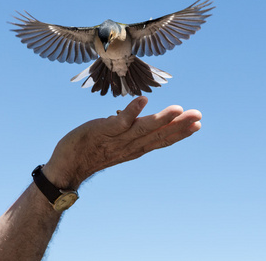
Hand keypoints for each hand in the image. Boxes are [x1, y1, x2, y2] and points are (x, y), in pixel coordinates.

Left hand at [43, 96, 201, 188]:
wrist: (67, 166)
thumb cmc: (91, 151)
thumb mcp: (116, 143)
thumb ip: (129, 132)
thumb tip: (141, 117)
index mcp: (134, 148)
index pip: (161, 140)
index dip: (179, 132)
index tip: (197, 124)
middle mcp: (129, 145)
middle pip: (157, 135)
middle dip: (178, 126)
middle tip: (198, 116)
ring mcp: (116, 139)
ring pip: (142, 129)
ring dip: (161, 119)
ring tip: (178, 110)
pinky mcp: (102, 132)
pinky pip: (118, 122)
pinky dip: (131, 111)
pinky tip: (143, 100)